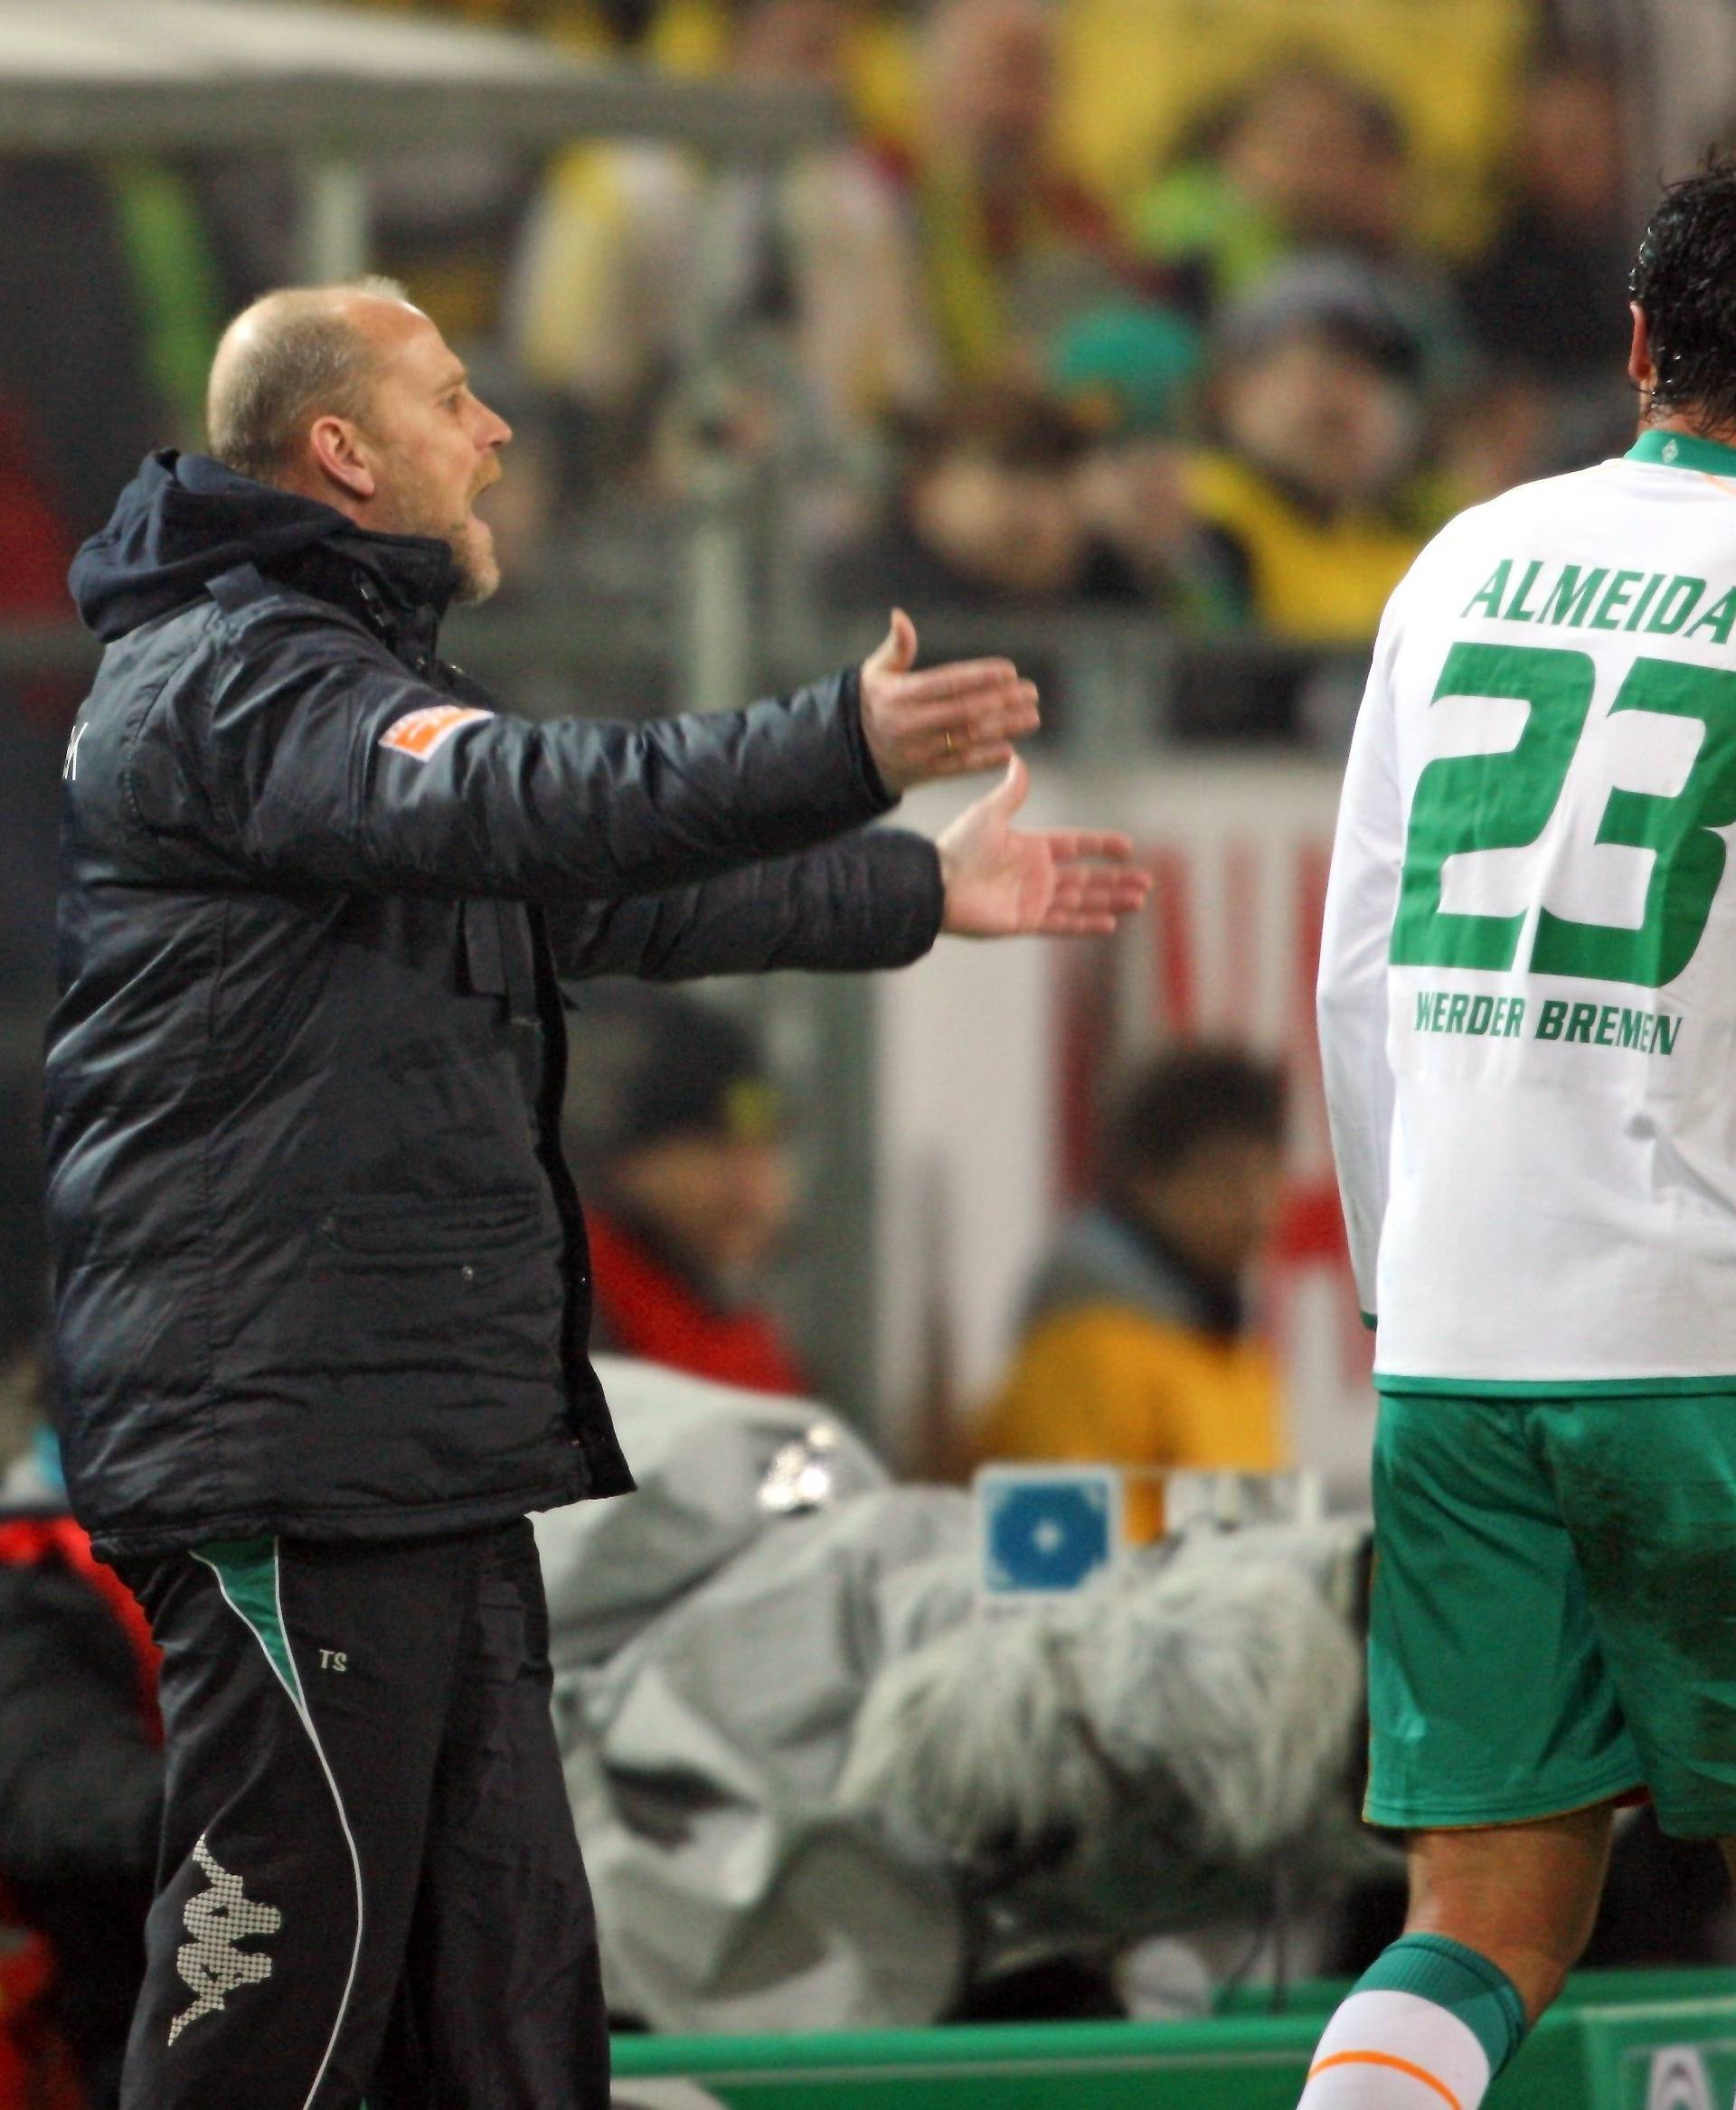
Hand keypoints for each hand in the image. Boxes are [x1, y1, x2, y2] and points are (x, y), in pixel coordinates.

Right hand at [858, 609, 1039, 793]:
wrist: (854, 751)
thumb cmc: (875, 701)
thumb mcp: (876, 672)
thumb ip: (896, 647)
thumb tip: (899, 615)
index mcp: (899, 696)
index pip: (946, 683)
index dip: (979, 677)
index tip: (1009, 671)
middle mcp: (909, 725)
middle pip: (963, 711)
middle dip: (1001, 701)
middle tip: (1031, 692)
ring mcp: (918, 751)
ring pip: (967, 739)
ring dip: (1003, 729)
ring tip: (1032, 717)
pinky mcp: (925, 772)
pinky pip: (959, 767)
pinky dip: (985, 760)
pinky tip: (1010, 750)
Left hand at [937, 756, 1151, 937]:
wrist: (937, 883)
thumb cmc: (959, 847)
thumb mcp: (989, 813)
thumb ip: (1012, 791)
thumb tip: (1019, 758)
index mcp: (1032, 847)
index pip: (1077, 845)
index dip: (1102, 845)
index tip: (1127, 846)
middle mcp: (1036, 874)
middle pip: (1086, 877)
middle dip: (1116, 880)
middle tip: (1146, 882)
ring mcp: (1032, 899)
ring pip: (1081, 901)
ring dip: (1110, 900)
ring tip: (1138, 900)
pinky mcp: (1024, 922)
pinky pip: (1062, 923)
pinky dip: (1086, 924)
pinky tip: (1110, 923)